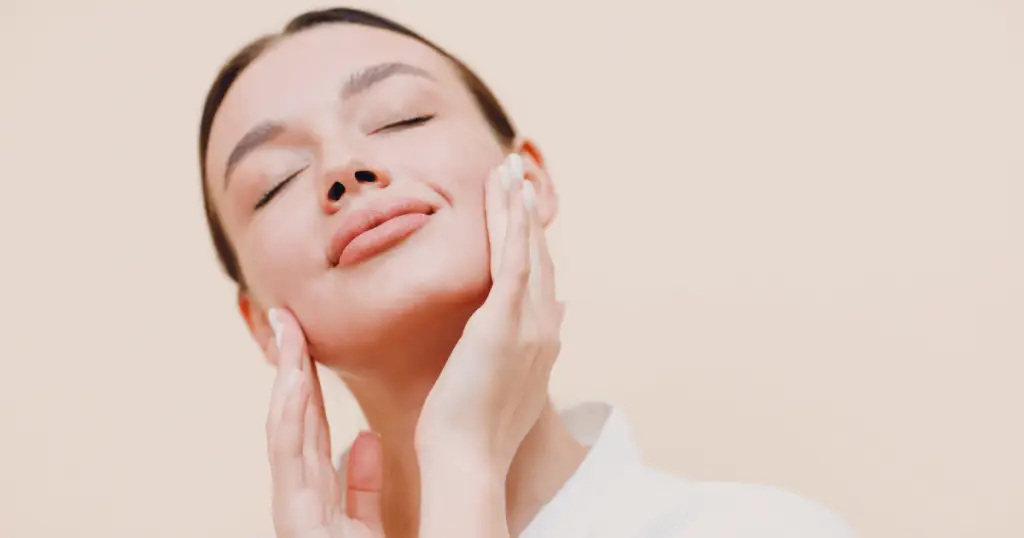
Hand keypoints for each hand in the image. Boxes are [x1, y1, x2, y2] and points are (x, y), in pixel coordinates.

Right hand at [265, 309, 385, 537]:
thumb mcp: (368, 525)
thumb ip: (360, 484)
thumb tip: (363, 437)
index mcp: (317, 500)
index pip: (308, 429)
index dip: (302, 382)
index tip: (303, 338)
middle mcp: (299, 503)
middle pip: (291, 423)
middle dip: (286, 369)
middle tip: (284, 318)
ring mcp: (294, 514)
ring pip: (284, 434)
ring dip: (283, 381)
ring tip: (286, 334)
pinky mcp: (297, 525)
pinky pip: (291, 465)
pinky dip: (288, 420)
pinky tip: (292, 382)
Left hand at [416, 153, 563, 474]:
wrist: (466, 460)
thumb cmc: (473, 431)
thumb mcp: (509, 383)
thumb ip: (529, 348)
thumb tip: (557, 313)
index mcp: (542, 342)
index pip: (540, 278)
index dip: (532, 240)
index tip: (521, 209)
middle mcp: (545, 327)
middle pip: (539, 255)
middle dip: (527, 211)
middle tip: (517, 171)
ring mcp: (530, 323)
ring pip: (528, 249)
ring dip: (519, 204)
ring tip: (510, 166)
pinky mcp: (504, 322)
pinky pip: (514, 259)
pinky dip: (514, 222)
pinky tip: (511, 191)